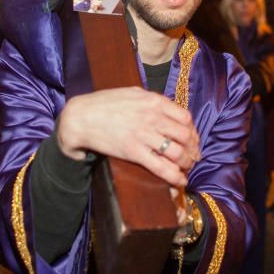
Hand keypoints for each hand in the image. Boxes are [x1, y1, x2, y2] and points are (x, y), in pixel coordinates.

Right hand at [57, 87, 200, 188]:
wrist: (81, 117)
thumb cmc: (104, 103)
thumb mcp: (132, 93)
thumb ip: (151, 99)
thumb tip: (168, 108)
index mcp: (154, 101)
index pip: (185, 117)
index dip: (192, 131)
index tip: (192, 140)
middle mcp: (152, 117)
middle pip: (185, 136)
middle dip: (192, 149)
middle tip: (192, 156)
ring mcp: (143, 135)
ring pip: (178, 152)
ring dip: (186, 163)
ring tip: (185, 167)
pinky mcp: (134, 152)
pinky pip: (161, 167)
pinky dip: (175, 176)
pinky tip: (180, 180)